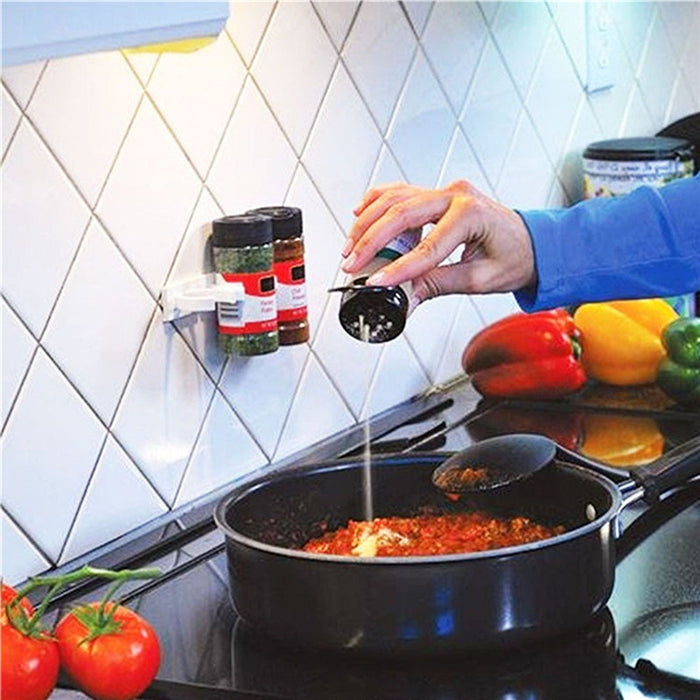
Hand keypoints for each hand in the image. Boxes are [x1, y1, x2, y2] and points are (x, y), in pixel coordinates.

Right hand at [341, 180, 536, 303]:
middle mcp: (456, 195)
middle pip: (401, 215)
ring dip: (368, 221)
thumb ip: (438, 284)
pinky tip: (360, 213)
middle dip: (371, 241)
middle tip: (351, 263)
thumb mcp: (480, 279)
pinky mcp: (437, 195)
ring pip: (394, 199)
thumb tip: (405, 297)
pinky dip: (377, 201)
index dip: (397, 268)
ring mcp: (445, 191)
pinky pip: (400, 192)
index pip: (425, 247)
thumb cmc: (516, 257)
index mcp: (472, 214)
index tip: (375, 283)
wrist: (534, 243)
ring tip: (351, 246)